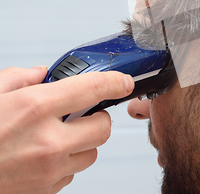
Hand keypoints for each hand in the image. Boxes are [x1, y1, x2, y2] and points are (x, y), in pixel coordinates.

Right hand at [0, 66, 133, 193]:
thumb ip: (18, 79)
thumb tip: (40, 74)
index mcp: (35, 108)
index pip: (93, 88)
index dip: (115, 82)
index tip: (123, 82)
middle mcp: (48, 140)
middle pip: (103, 128)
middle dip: (97, 119)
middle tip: (81, 114)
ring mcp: (48, 170)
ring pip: (90, 154)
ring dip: (81, 143)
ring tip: (57, 137)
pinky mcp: (44, 192)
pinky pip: (70, 175)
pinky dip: (63, 164)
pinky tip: (40, 158)